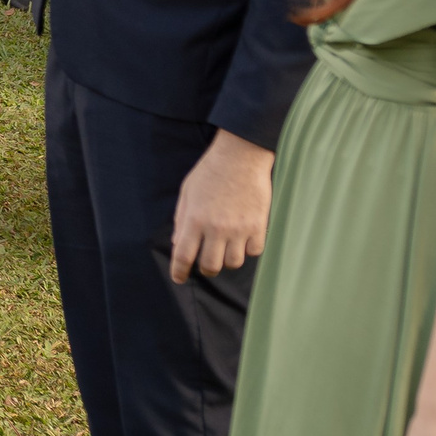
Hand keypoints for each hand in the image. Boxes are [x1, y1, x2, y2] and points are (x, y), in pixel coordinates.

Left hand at [170, 129, 273, 282]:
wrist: (240, 157)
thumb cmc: (210, 172)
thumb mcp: (187, 193)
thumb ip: (181, 219)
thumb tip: (177, 242)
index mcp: (194, 219)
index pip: (183, 255)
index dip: (179, 271)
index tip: (179, 279)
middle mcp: (216, 228)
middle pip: (210, 266)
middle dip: (206, 269)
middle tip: (205, 263)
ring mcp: (239, 229)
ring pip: (233, 263)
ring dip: (227, 259)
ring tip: (225, 248)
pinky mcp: (259, 227)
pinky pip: (254, 252)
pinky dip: (247, 250)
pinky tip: (243, 239)